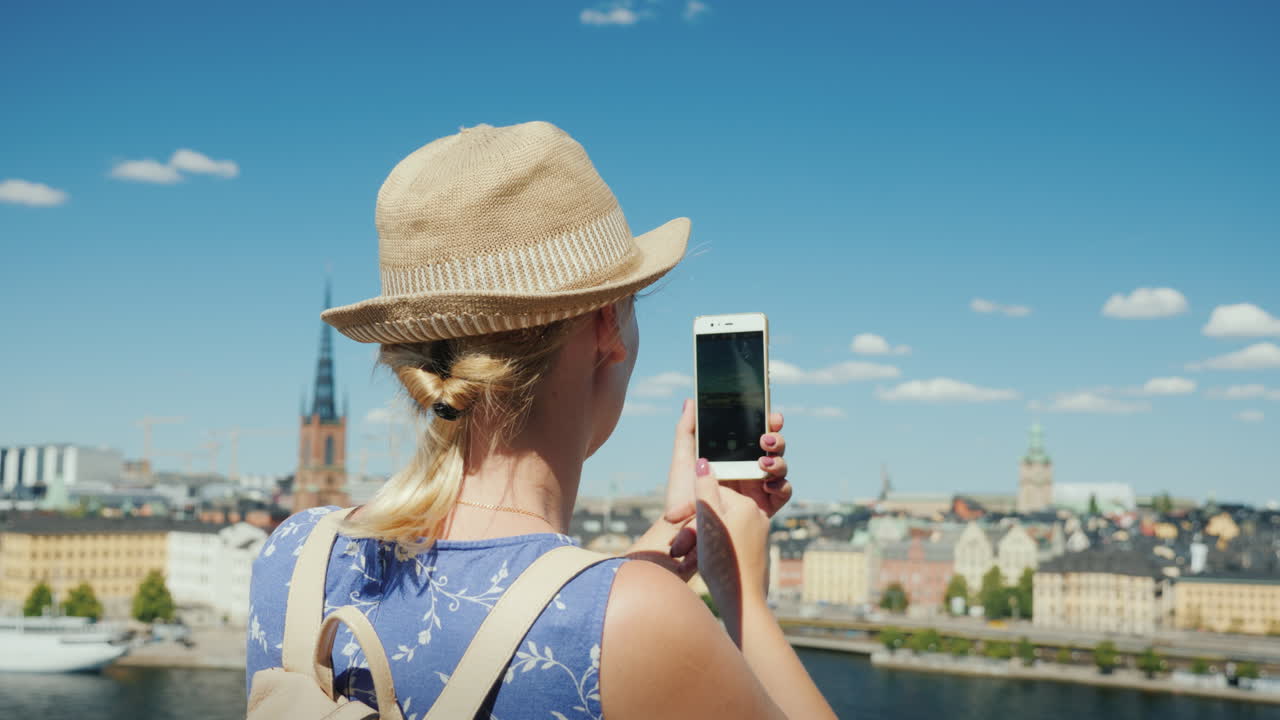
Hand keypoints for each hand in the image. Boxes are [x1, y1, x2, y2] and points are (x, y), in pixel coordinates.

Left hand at [664, 404, 791, 520]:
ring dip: (778, 460)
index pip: (756, 432)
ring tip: (762, 463)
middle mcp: (748, 468)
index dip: (768, 421)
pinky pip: (783, 492)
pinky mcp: (766, 506)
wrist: (684, 532)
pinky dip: (782, 485)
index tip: (772, 415)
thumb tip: (691, 401)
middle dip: (776, 438)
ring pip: (780, 466)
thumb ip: (686, 431)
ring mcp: (759, 486)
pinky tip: (768, 484)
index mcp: (733, 455)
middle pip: (773, 447)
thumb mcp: (682, 461)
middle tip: (765, 439)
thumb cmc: (681, 497)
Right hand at [693, 457, 770, 646]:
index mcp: (747, 505)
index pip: (711, 493)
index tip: (671, 521)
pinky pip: (729, 542)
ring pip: (721, 527)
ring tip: (687, 555)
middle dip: (694, 525)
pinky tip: (705, 563)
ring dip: (701, 538)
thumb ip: (705, 490)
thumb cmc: (724, 562)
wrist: (742, 603)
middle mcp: (757, 517)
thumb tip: (703, 463)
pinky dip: (714, 549)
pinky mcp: (755, 553)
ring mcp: (758, 535)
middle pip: (717, 510)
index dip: (689, 506)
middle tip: (676, 546)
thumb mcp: (708, 521)